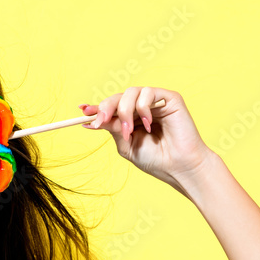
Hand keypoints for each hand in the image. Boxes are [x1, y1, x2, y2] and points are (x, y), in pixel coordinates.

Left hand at [81, 87, 215, 191]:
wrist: (178, 167)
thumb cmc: (155, 159)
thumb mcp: (126, 144)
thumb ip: (112, 128)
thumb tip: (90, 120)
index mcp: (131, 119)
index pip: (111, 107)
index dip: (96, 107)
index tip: (81, 110)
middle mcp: (142, 108)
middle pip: (118, 97)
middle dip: (105, 108)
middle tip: (100, 121)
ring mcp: (156, 102)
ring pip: (131, 93)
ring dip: (124, 111)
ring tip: (129, 131)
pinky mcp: (169, 98)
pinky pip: (148, 93)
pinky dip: (143, 108)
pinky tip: (149, 124)